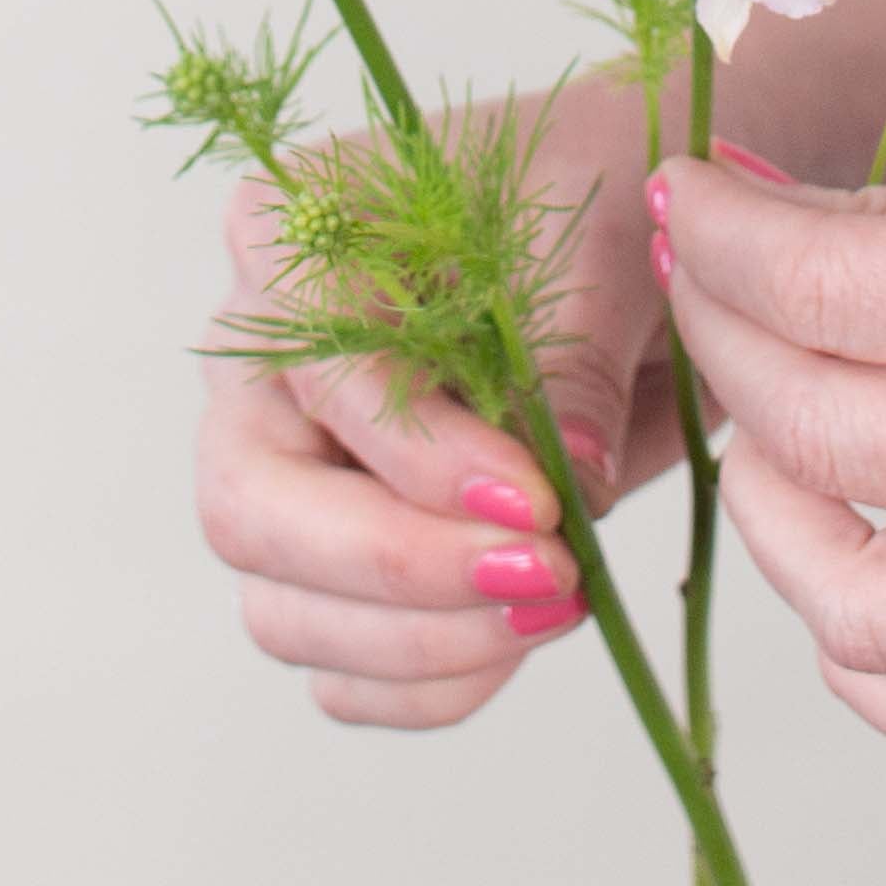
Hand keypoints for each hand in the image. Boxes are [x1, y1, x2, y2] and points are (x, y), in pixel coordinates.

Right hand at [192, 77, 695, 728]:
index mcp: (292, 238)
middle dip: (396, 564)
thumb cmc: (597, 203)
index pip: (311, 367)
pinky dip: (428, 682)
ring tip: (559, 604)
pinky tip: (521, 641)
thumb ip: (573, 352)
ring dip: (421, 640)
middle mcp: (261, 365)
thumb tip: (572, 480)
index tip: (535, 500)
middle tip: (544, 577)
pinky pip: (339, 666)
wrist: (636, 253)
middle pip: (250, 506)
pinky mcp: (334, 565)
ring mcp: (285, 475)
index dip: (414, 452)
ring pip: (282, 606)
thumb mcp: (604, 241)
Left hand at [654, 73, 885, 781]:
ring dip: (776, 504)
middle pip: (831, 437)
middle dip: (725, 337)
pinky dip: (879, 664)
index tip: (686, 200)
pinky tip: (850, 565)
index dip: (723, 241)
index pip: (833, 296)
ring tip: (769, 414)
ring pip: (871, 609)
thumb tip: (751, 222)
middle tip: (710, 274)